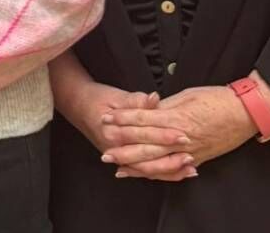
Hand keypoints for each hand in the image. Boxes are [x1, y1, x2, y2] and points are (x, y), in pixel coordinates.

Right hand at [72, 82, 195, 181]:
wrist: (77, 104)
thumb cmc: (97, 98)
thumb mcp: (116, 95)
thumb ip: (136, 100)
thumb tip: (154, 99)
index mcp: (114, 132)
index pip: (145, 136)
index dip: (165, 135)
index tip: (183, 133)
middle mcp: (116, 149)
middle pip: (148, 158)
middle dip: (172, 157)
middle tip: (192, 154)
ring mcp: (119, 157)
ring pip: (148, 170)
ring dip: (170, 171)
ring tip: (190, 169)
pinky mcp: (123, 160)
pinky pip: (145, 171)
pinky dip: (162, 173)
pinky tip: (177, 173)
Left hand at [103, 86, 255, 178]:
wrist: (245, 113)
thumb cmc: (216, 99)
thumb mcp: (186, 96)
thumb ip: (164, 106)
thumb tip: (147, 109)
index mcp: (176, 117)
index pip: (142, 119)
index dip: (122, 119)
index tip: (106, 118)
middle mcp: (180, 138)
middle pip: (146, 145)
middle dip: (123, 149)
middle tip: (105, 151)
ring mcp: (190, 151)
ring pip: (158, 162)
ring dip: (137, 166)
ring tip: (119, 168)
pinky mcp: (198, 159)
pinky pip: (174, 169)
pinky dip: (159, 173)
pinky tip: (147, 175)